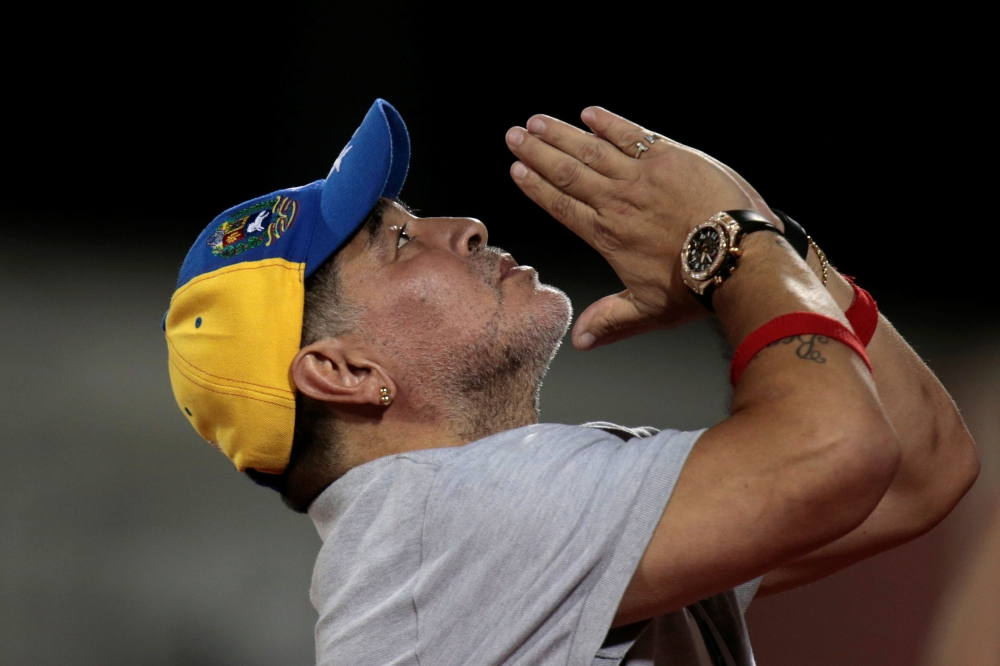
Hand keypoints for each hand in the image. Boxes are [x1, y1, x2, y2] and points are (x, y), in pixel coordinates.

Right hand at [506, 107, 777, 349]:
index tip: (516, 170)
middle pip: (567, 172)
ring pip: (591, 149)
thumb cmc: (695, 287)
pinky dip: (608, 122)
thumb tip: (579, 342)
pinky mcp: (670, 156)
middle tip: (514, 136)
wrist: (736, 257)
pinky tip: (589, 113)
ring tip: (536, 122)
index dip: (536, 187)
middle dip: (537, 153)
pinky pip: (631, 134)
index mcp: (607, 235)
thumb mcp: (648, 311)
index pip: (561, 206)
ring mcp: (641, 176)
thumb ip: (610, 321)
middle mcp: (617, 201)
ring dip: (561, 134)